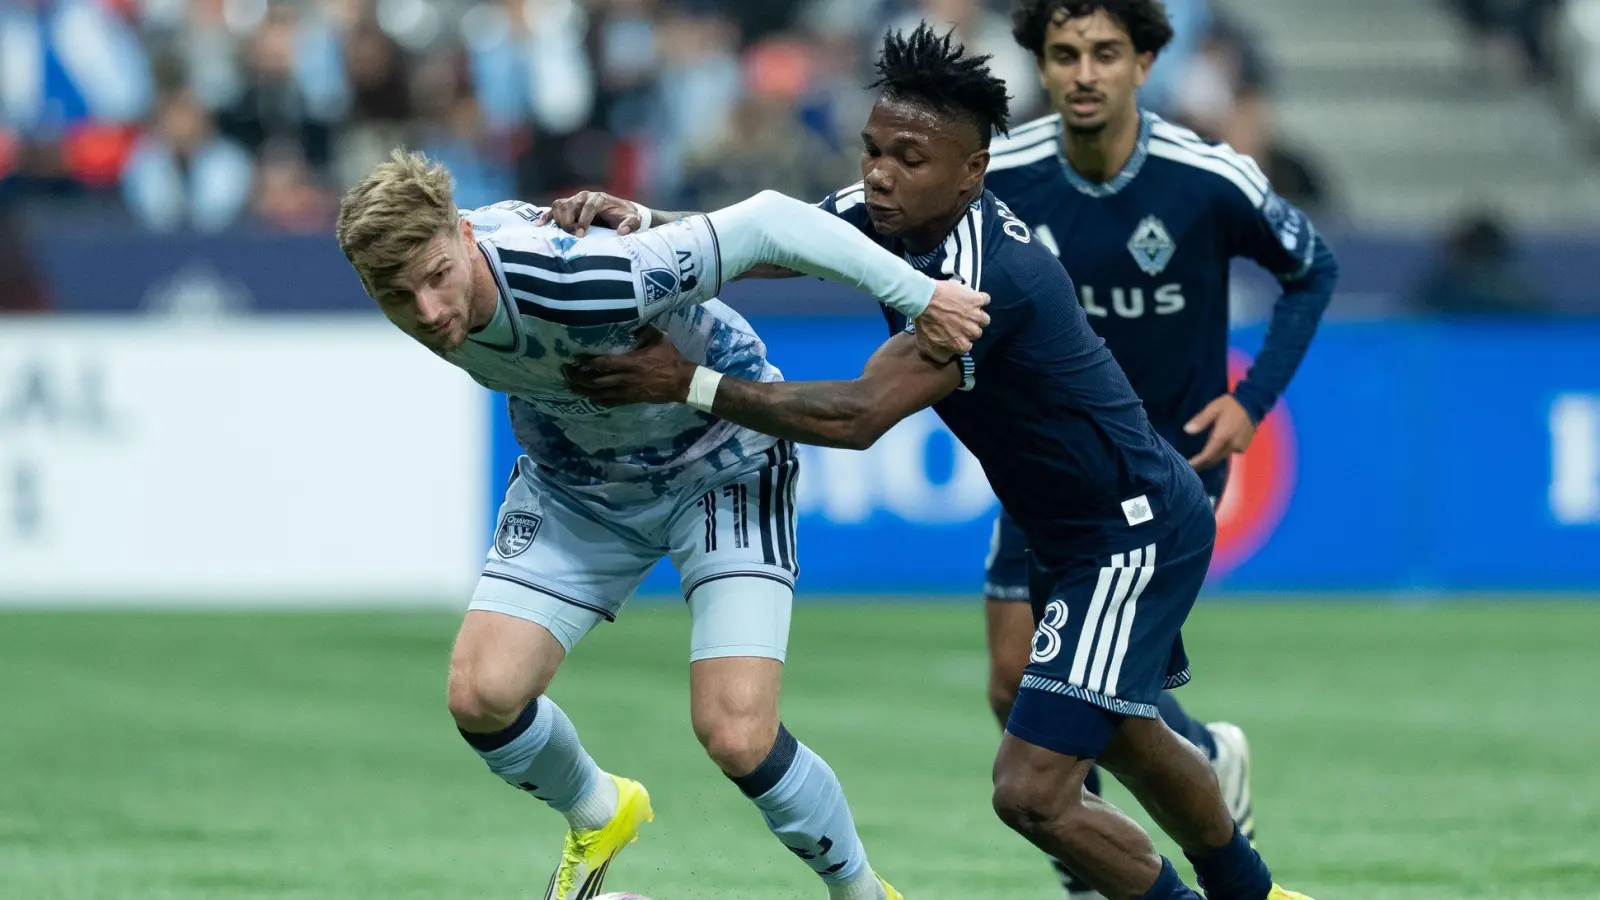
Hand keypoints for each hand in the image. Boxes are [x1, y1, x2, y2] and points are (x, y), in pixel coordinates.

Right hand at [537, 191, 644, 236]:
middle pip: (570, 205)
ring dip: (558, 219)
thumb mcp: (633, 220)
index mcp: (599, 198)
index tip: (582, 234)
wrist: (621, 211)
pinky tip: (540, 226)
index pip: (589, 206)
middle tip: (572, 236)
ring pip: (559, 205)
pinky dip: (546, 216)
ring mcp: (574, 200)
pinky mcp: (568, 206)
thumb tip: (621, 231)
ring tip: (563, 233)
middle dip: (569, 221)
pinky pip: (553, 209)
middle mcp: (584, 196)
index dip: (584, 220)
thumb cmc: (626, 216)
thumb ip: (630, 224)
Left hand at [564, 327, 694, 406]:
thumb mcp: (659, 339)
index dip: (587, 361)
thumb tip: (632, 319)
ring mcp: (627, 391)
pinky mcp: (631, 399)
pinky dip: (597, 400)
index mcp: (631, 363)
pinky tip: (588, 398)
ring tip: (569, 386)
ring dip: (582, 390)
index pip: (603, 363)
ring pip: (599, 394)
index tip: (575, 357)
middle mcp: (625, 379)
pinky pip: (610, 402)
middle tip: (565, 371)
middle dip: (578, 377)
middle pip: (595, 381)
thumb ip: (644, 329)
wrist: (682, 382)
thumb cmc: (671, 359)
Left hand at [913, 280, 989, 361]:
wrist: (925, 299)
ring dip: (977, 316)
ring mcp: (976, 315)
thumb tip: (948, 357)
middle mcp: (972, 331)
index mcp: (961, 344)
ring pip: (985, 320)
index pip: (967, 346)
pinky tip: (971, 297)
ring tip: (968, 311)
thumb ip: (939, 355)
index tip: (955, 332)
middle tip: (960, 321)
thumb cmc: (924, 321)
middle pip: (977, 333)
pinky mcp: (977, 300)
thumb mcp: (926, 345)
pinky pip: (985, 300)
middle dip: (969, 328)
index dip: (961, 339)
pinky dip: (980, 299)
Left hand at [1184, 394, 1256, 469]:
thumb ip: (1200, 420)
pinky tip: (1213, 450)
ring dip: (1210, 459)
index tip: (1187, 466)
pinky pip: (1228, 453)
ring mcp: (1239, 447)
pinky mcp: (1243, 447)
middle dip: (1202, 464)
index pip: (1207, 455)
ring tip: (1199, 460)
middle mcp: (1231, 445)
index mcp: (1222, 437)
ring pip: (1221, 457)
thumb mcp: (1213, 408)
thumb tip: (1186, 430)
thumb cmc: (1230, 405)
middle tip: (1190, 466)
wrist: (1253, 404)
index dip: (1197, 463)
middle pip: (1214, 460)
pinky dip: (1219, 454)